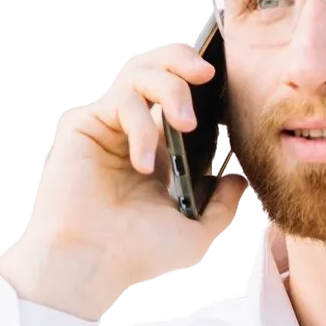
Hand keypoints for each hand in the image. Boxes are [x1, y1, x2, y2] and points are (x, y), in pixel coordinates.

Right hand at [0, 43, 247, 315]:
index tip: (226, 84)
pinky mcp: (84, 125)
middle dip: (183, 58)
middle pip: (155, 65)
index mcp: (159, 148)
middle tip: (208, 73)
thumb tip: (241, 176)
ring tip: (186, 124)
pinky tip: (143, 163)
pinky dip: (141, 126)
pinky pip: (121, 101)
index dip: (200, 81)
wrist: (94, 266)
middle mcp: (131, 130)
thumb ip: (222, 203)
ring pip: (138, 72)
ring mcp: (107, 125)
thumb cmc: (138, 255)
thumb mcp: (196, 232)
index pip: (179, 93)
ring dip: (170, 88)